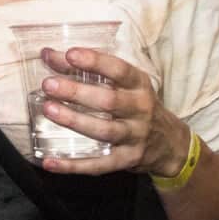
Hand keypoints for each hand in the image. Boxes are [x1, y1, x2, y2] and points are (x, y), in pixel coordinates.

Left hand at [38, 47, 189, 176]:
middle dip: (76, 92)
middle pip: (108, 101)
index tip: (70, 54)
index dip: (95, 62)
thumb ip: (90, 69)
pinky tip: (50, 161)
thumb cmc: (137, 105)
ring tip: (49, 110)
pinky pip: (98, 165)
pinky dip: (72, 165)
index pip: (119, 70)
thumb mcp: (124, 84)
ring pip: (104, 131)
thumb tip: (49, 55)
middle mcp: (140, 110)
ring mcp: (135, 137)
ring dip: (74, 121)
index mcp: (139, 85)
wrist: (169, 144)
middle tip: (49, 84)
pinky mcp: (127, 160)